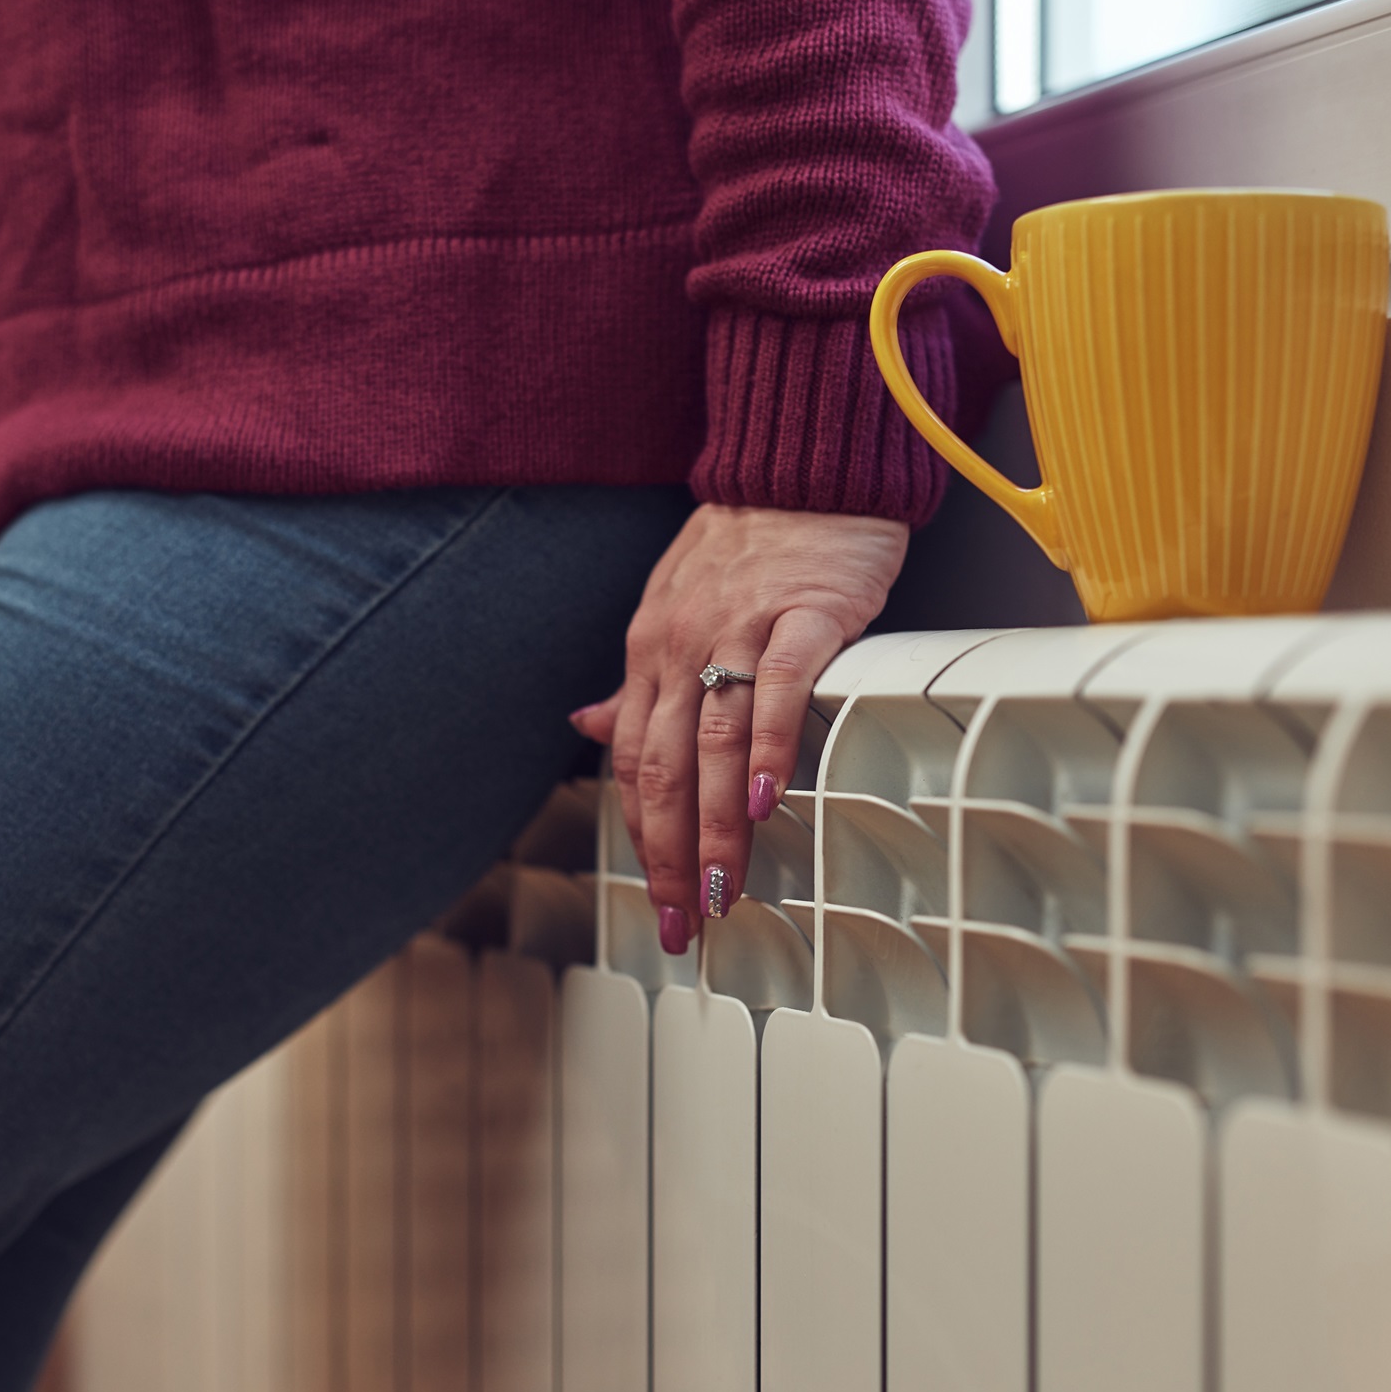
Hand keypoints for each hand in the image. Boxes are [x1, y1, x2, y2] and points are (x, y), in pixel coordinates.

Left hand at [571, 505, 907, 952]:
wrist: (801, 468)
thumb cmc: (746, 545)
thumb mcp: (671, 609)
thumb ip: (638, 681)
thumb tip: (587, 728)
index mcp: (649, 653)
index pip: (632, 763)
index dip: (641, 837)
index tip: (657, 899)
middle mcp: (680, 647)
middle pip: (666, 770)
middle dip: (670, 856)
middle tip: (683, 923)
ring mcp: (740, 630)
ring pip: (716, 744)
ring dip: (717, 826)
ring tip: (723, 889)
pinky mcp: (803, 615)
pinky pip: (779, 690)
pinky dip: (770, 749)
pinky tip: (770, 802)